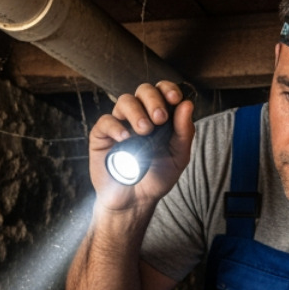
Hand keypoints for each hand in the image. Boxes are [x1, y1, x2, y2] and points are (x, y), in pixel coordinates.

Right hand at [88, 81, 195, 213]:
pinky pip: (106, 121)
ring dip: (136, 112)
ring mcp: (119, 123)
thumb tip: (187, 105)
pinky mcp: (102, 135)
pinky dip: (116, 127)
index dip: (168, 89)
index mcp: (158, 116)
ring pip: (124, 101)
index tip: (175, 99)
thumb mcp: (178, 157)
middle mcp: (138, 115)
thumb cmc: (157, 177)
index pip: (161, 91)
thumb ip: (184, 132)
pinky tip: (126, 139)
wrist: (136, 201)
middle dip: (153, 100)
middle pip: (143, 91)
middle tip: (160, 118)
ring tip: (144, 131)